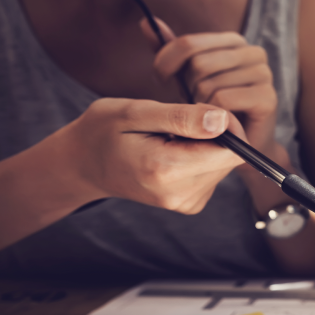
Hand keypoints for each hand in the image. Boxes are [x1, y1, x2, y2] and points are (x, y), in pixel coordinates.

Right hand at [60, 98, 243, 213]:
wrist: (84, 165)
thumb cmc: (103, 131)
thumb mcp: (135, 112)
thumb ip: (182, 117)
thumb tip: (222, 121)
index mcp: (166, 171)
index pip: (230, 151)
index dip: (227, 125)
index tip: (201, 110)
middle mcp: (180, 195)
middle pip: (229, 159)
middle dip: (215, 135)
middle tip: (179, 122)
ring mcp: (185, 204)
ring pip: (223, 166)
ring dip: (206, 146)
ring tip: (171, 138)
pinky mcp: (190, 204)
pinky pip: (213, 174)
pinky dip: (200, 158)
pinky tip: (173, 151)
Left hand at [141, 18, 277, 154]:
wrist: (240, 147)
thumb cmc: (212, 110)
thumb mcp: (187, 78)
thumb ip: (171, 52)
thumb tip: (146, 21)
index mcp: (234, 42)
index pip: (188, 43)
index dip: (165, 61)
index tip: (160, 79)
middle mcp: (253, 53)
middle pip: (198, 64)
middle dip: (187, 89)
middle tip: (194, 106)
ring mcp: (263, 74)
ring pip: (209, 84)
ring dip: (200, 106)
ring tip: (207, 117)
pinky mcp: (267, 97)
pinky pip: (223, 100)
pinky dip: (212, 116)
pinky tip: (217, 125)